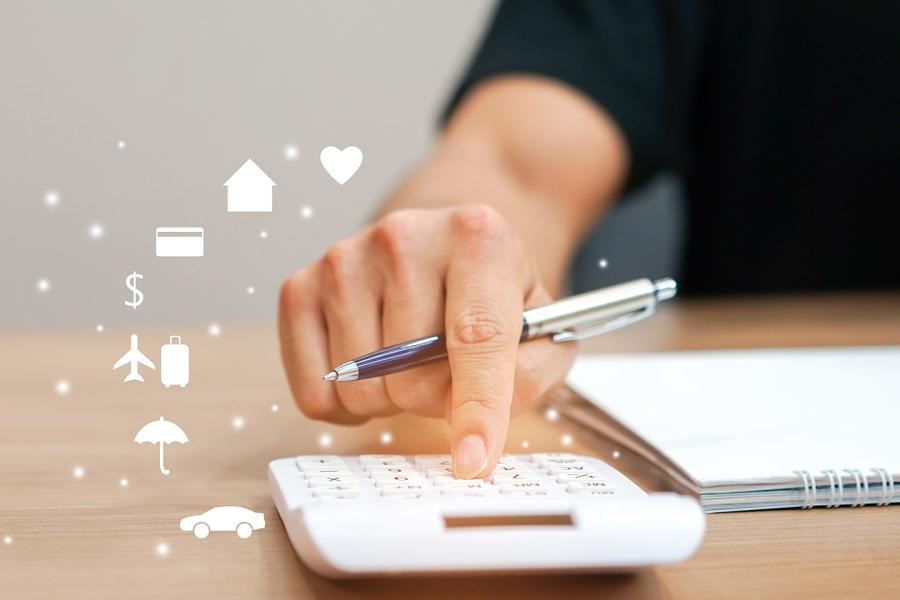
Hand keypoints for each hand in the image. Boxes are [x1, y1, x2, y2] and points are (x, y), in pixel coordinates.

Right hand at [279, 204, 575, 477]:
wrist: (439, 243)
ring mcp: (344, 258)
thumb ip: (529, 374)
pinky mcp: (300, 286)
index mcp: (478, 237)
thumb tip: (478, 428)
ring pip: (362, 389)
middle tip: (447, 370)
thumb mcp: (541, 326)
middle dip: (436, 399)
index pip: (478, 336)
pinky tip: (369, 369)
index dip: (479, 407)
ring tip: (408, 361)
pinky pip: (316, 392)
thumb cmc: (492, 293)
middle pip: (414, 378)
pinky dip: (347, 404)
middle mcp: (405, 236)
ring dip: (392, 399)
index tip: (474, 464)